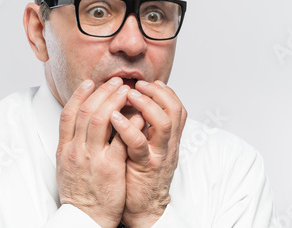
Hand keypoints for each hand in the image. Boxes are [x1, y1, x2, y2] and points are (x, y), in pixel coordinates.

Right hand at [56, 77, 129, 227]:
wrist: (84, 218)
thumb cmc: (78, 192)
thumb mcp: (66, 164)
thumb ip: (72, 142)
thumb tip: (79, 121)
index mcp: (65, 149)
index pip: (68, 114)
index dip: (79, 95)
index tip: (90, 82)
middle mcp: (76, 150)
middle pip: (86, 111)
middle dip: (102, 92)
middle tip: (115, 82)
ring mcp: (92, 158)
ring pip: (100, 120)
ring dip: (114, 101)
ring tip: (127, 91)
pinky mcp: (110, 168)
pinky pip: (120, 140)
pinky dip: (129, 124)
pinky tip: (137, 114)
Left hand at [110, 80, 186, 227]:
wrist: (143, 208)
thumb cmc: (140, 175)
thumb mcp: (147, 146)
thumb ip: (144, 127)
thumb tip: (131, 103)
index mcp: (168, 138)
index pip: (177, 107)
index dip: (165, 92)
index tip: (150, 82)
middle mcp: (167, 144)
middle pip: (174, 109)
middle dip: (157, 92)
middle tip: (138, 85)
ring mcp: (158, 155)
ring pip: (163, 122)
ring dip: (146, 104)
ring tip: (129, 95)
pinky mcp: (144, 167)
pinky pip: (139, 144)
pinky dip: (127, 127)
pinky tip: (114, 117)